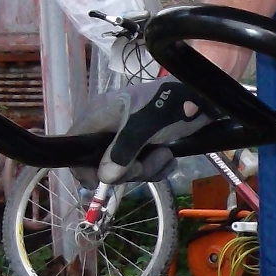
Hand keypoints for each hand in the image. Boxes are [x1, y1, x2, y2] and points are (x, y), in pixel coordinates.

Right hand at [73, 78, 212, 183]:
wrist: (200, 96)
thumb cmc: (167, 103)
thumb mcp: (142, 125)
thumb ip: (122, 150)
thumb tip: (104, 177)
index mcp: (98, 117)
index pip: (75, 147)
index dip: (85, 167)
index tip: (104, 179)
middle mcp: (109, 129)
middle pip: (104, 165)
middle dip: (128, 170)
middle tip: (146, 162)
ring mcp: (128, 139)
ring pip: (127, 170)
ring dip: (149, 169)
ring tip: (165, 153)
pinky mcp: (147, 146)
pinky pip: (146, 168)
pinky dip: (158, 168)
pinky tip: (170, 158)